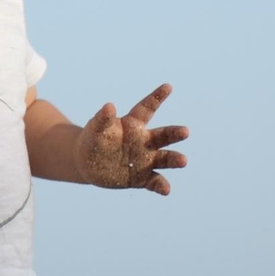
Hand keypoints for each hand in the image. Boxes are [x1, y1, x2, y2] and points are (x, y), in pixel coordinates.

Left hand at [76, 84, 190, 192]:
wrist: (89, 164)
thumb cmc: (93, 140)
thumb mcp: (96, 129)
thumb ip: (103, 119)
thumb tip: (109, 106)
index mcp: (134, 125)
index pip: (147, 108)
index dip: (157, 97)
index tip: (168, 86)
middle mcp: (144, 141)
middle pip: (163, 135)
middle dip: (174, 133)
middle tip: (185, 131)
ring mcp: (145, 160)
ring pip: (164, 159)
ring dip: (174, 160)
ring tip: (183, 160)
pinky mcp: (142, 178)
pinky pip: (154, 182)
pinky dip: (161, 185)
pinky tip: (166, 190)